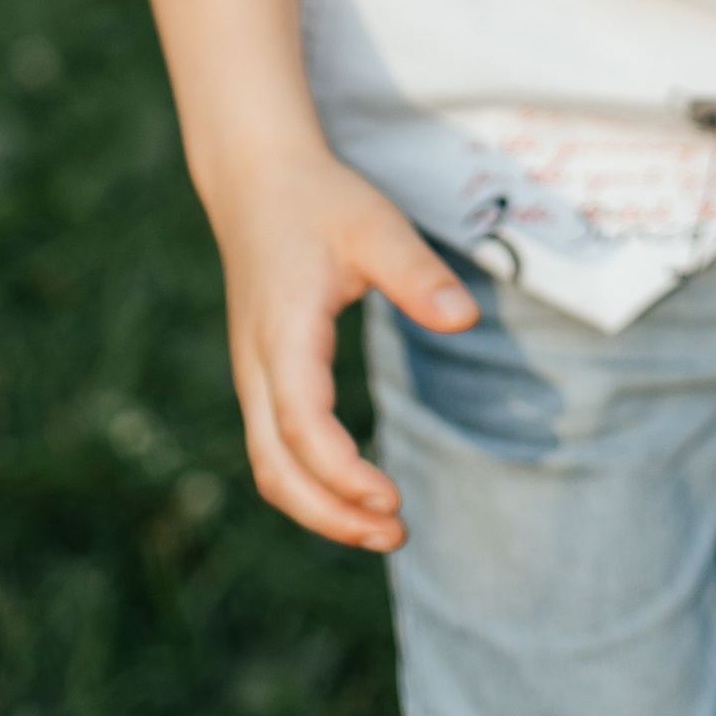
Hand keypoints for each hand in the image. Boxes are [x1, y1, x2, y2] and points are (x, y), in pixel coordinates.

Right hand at [206, 140, 475, 550]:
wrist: (256, 180)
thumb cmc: (320, 201)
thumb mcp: (374, 225)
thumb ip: (417, 274)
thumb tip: (465, 320)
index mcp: (282, 334)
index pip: (302, 424)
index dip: (342, 473)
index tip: (393, 499)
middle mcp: (255, 366)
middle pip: (274, 467)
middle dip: (330, 514)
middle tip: (395, 535)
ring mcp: (250, 375)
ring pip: (268, 465)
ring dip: (319, 507)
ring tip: (382, 529)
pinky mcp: (259, 376)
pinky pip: (273, 448)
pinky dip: (309, 484)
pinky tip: (354, 492)